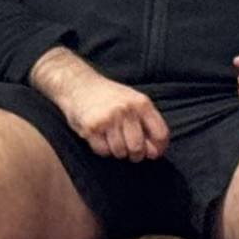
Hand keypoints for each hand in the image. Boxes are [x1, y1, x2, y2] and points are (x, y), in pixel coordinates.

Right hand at [41, 68, 171, 161]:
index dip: (158, 149)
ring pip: (120, 152)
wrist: (77, 84)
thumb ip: (146, 123)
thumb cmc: (108, 97)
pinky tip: (100, 137)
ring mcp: (108, 119)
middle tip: (128, 149)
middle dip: (134, 155)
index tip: (152, 153)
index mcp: (142, 103)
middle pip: (138, 148)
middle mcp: (126, 110)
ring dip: (117, 151)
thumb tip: (154, 153)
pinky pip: (103, 151)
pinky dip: (102, 149)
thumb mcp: (132, 101)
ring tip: (112, 139)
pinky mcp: (91, 127)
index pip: (161, 134)